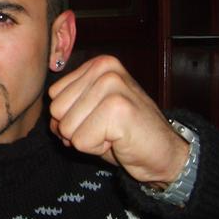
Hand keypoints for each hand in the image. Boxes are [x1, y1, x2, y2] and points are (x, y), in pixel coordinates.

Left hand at [48, 55, 188, 186]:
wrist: (166, 154)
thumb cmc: (125, 134)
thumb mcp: (91, 112)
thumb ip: (67, 109)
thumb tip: (52, 122)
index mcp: (97, 64)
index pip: (54, 95)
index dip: (72, 116)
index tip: (99, 118)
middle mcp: (104, 69)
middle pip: (57, 110)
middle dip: (78, 129)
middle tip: (107, 128)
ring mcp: (111, 86)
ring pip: (67, 127)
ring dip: (87, 139)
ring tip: (113, 133)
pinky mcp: (117, 109)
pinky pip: (81, 141)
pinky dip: (97, 149)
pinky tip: (118, 141)